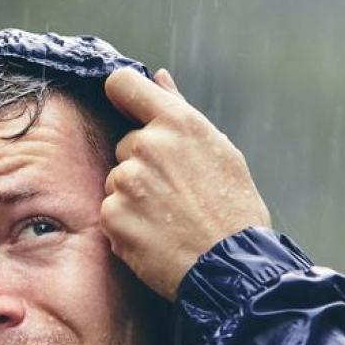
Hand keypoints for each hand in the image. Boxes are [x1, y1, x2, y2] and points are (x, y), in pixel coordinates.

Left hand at [100, 67, 270, 299]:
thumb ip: (180, 111)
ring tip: (168, 218)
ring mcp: (126, 182)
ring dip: (134, 197)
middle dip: (142, 165)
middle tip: (175, 193)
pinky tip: (156, 236)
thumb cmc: (233, 209)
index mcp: (177, 123)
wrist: (231, 266)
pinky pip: (111, 213)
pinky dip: (127, 225)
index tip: (127, 108)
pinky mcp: (112, 216)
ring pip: (117, 181)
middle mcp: (147, 146)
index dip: (122, 95)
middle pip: (125, 145)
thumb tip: (158, 78)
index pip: (123, 84)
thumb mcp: (219, 150)